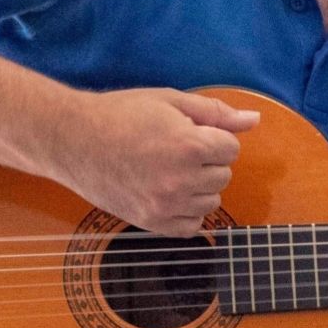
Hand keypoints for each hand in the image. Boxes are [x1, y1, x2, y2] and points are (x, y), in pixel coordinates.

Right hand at [50, 88, 258, 236]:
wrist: (72, 140)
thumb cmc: (121, 115)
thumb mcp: (170, 102)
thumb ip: (216, 113)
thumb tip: (255, 120)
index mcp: (189, 146)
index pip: (231, 149)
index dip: (212, 138)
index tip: (187, 133)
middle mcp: (181, 180)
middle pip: (223, 176)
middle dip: (206, 161)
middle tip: (172, 150)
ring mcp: (166, 205)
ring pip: (211, 202)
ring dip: (198, 187)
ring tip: (166, 170)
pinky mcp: (152, 223)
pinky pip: (192, 226)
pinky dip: (186, 212)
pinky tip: (166, 192)